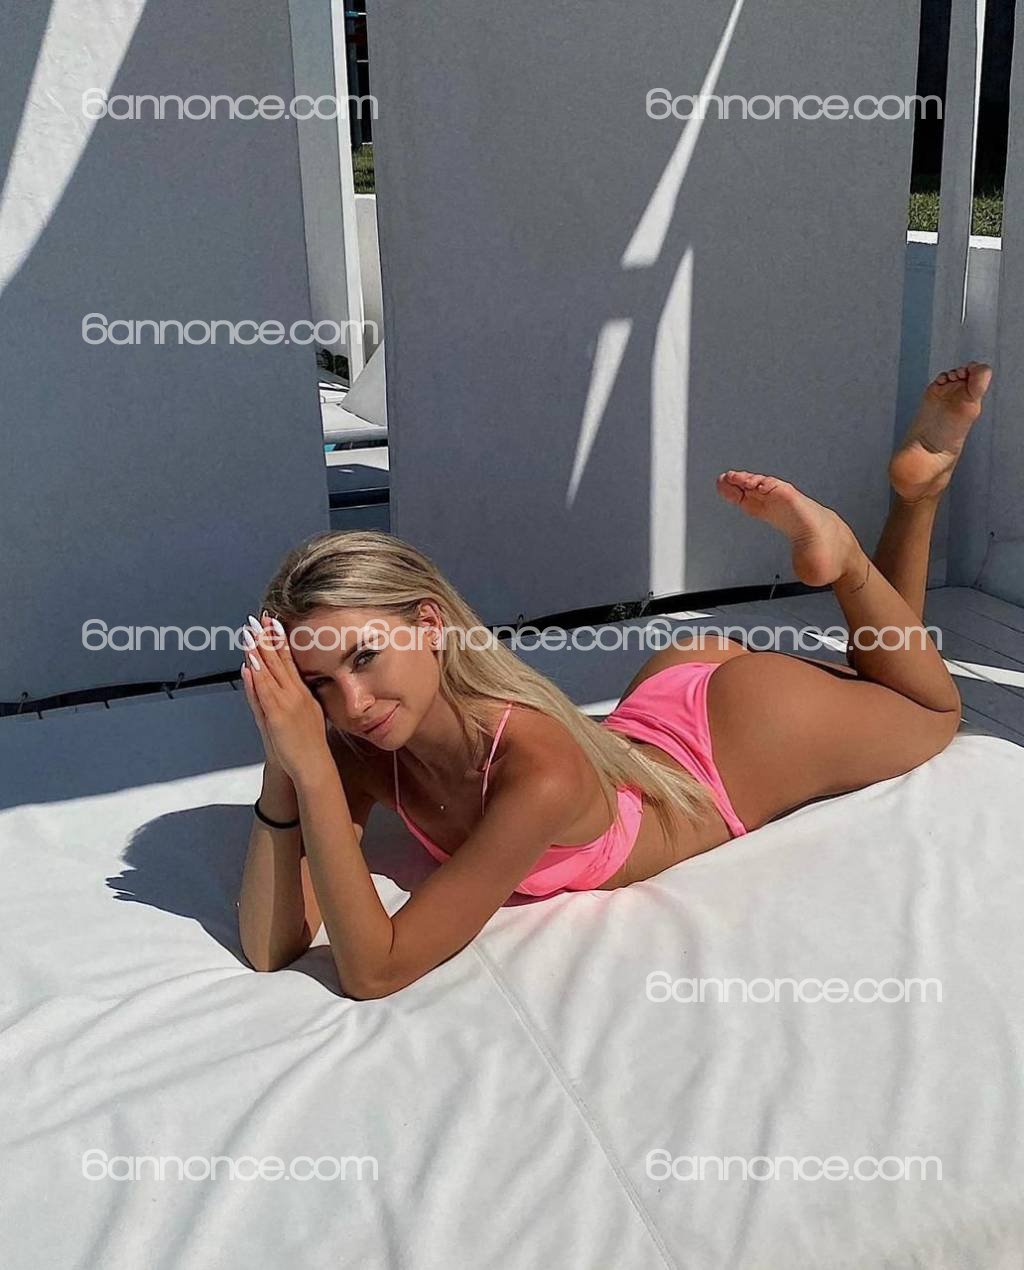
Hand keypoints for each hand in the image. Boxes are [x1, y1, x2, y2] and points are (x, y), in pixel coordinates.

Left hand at [240, 611, 330, 783]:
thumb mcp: (309, 713)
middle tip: (260, 619)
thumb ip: (298, 696)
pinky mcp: (276, 716)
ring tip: (250, 633)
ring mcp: (286, 703)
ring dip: (258, 652)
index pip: (290, 659)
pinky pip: (263, 693)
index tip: (274, 623)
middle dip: (268, 638)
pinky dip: (256, 678)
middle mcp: (295, 694)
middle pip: (279, 661)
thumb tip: (294, 680)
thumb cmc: (309, 743)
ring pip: (269, 673)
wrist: (313, 764)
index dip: (281, 640)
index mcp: (303, 692)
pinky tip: (250, 664)